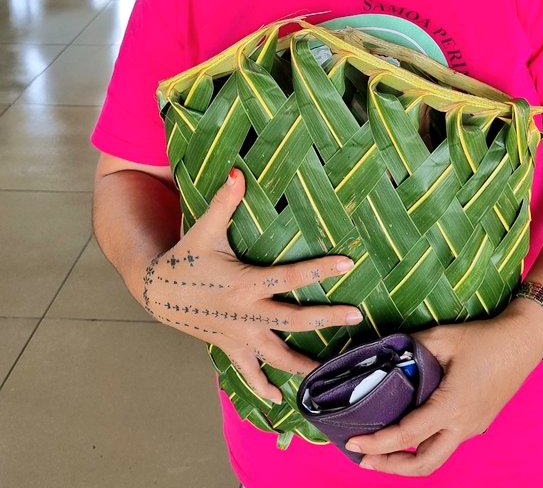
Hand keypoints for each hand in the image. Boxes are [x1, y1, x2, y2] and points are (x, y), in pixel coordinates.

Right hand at [142, 168, 362, 402]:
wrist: (156, 290)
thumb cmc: (185, 256)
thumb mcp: (205, 228)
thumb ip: (224, 202)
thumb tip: (237, 172)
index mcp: (245, 283)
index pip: (291, 276)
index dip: (320, 270)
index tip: (347, 264)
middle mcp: (246, 313)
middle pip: (294, 321)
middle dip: (327, 320)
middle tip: (356, 317)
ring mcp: (238, 335)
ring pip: (276, 356)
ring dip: (303, 365)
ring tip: (330, 374)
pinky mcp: (229, 347)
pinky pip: (248, 373)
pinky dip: (262, 387)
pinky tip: (278, 400)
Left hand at [345, 307, 542, 475]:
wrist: (522, 342)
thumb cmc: (483, 339)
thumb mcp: (442, 337)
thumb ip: (410, 347)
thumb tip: (382, 351)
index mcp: (452, 407)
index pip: (408, 435)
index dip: (378, 443)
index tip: (354, 443)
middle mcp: (463, 426)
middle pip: (423, 465)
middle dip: (391, 468)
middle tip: (364, 459)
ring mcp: (472, 428)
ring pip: (437, 459)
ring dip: (408, 463)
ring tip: (383, 454)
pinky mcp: (477, 424)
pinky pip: (447, 444)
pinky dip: (424, 447)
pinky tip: (411, 435)